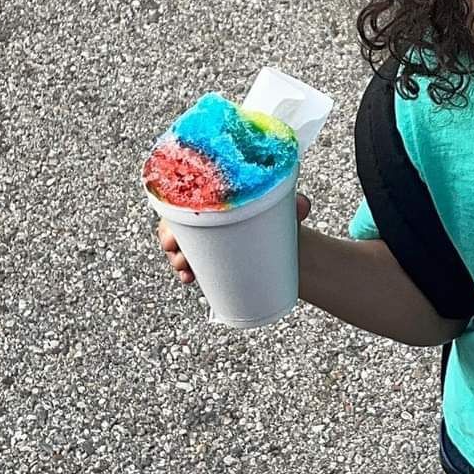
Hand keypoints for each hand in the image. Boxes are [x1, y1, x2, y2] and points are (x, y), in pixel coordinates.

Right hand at [156, 193, 311, 283]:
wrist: (287, 248)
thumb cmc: (280, 221)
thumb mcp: (285, 211)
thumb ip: (294, 205)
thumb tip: (303, 205)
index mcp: (216, 195)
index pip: (185, 195)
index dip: (175, 206)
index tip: (177, 219)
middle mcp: (203, 215)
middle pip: (173, 222)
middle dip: (170, 237)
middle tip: (180, 250)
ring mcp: (202, 239)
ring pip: (176, 246)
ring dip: (176, 257)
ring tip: (186, 268)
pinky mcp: (206, 259)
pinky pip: (187, 265)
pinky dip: (184, 272)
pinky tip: (189, 278)